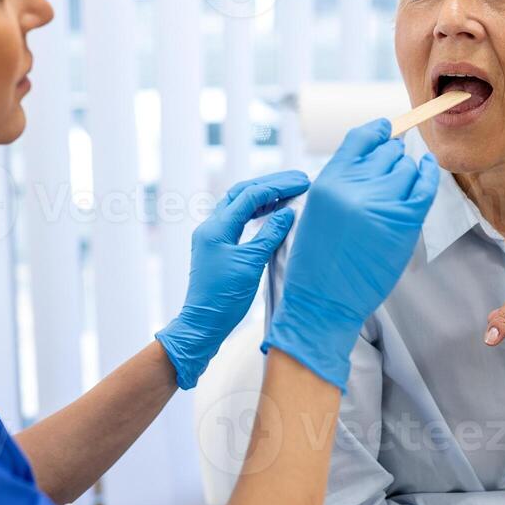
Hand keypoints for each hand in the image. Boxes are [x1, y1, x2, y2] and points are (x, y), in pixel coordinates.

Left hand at [156, 170, 309, 389]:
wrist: (203, 325)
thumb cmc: (224, 298)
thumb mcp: (250, 264)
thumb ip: (268, 235)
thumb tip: (287, 212)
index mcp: (216, 228)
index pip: (250, 196)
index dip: (277, 186)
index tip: (302, 182)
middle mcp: (211, 227)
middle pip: (242, 193)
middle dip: (270, 184)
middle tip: (298, 180)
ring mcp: (213, 237)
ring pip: (238, 205)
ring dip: (263, 196)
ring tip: (288, 192)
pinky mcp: (218, 248)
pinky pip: (238, 220)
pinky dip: (256, 212)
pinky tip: (272, 214)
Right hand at [262, 119, 439, 389]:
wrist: (324, 302)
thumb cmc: (317, 261)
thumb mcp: (316, 210)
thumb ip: (341, 182)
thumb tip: (375, 157)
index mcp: (328, 182)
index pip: (359, 139)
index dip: (377, 131)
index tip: (386, 129)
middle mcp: (354, 188)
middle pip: (387, 153)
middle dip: (392, 158)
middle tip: (391, 171)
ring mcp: (381, 204)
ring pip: (407, 168)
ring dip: (406, 172)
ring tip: (398, 187)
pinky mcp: (404, 222)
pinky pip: (425, 185)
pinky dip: (429, 174)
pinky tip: (427, 168)